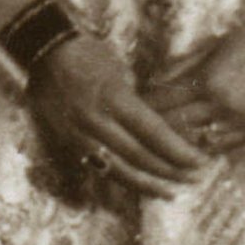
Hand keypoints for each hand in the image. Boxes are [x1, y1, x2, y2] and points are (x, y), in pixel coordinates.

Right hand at [29, 33, 208, 198]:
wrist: (45, 52)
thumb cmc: (88, 53)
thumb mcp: (119, 69)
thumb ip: (136, 101)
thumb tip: (159, 126)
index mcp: (113, 96)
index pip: (152, 131)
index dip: (177, 150)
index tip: (199, 161)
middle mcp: (96, 120)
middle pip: (138, 156)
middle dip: (169, 171)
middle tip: (195, 179)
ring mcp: (79, 136)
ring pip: (118, 170)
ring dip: (148, 185)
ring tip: (172, 193)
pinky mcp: (68, 145)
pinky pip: (99, 169)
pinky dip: (122, 180)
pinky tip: (140, 187)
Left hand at [145, 16, 244, 154]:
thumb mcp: (215, 43)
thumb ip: (184, 63)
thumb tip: (155, 79)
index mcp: (209, 80)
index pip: (165, 102)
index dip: (146, 106)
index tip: (132, 106)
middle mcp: (222, 107)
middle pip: (176, 127)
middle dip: (155, 127)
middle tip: (139, 127)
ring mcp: (240, 123)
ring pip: (197, 144)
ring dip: (178, 142)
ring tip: (161, 140)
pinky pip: (221, 148)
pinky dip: (203, 148)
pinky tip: (191, 146)